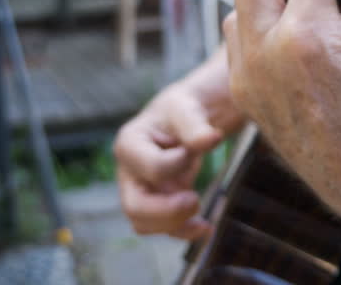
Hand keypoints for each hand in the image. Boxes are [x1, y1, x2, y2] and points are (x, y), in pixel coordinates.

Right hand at [114, 77, 224, 238]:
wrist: (188, 117)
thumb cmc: (183, 108)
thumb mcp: (188, 108)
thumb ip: (196, 125)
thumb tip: (211, 139)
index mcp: (130, 143)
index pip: (152, 168)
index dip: (180, 164)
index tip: (201, 146)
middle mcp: (128, 171)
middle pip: (134, 207)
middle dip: (167, 212)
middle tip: (195, 201)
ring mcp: (140, 188)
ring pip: (144, 223)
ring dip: (174, 227)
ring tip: (204, 221)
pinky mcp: (156, 201)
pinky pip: (161, 227)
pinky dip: (182, 232)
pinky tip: (206, 229)